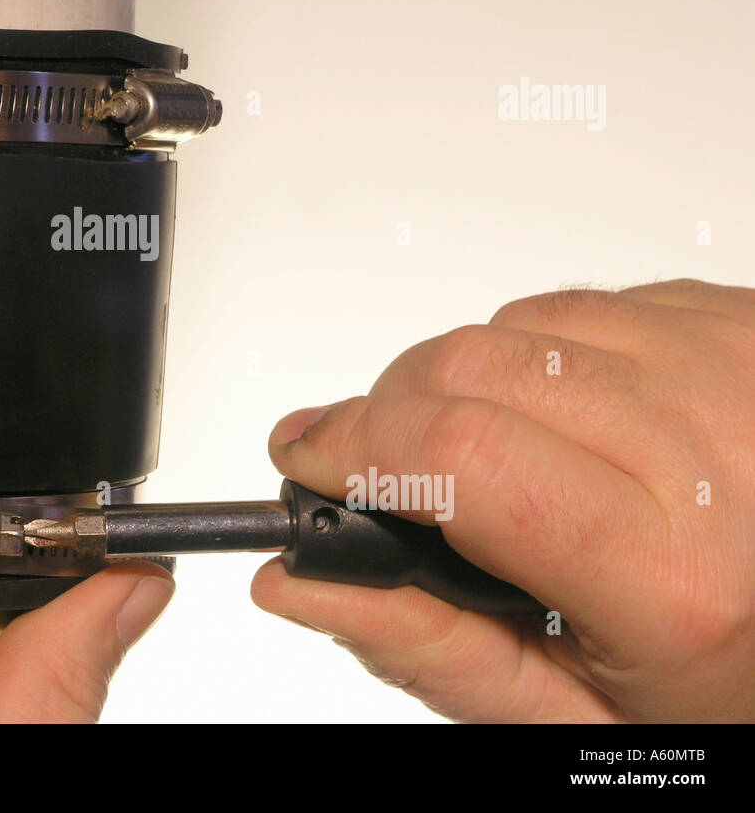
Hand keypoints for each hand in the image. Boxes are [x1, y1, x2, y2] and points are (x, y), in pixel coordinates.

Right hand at [252, 279, 754, 721]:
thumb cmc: (726, 685)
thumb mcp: (576, 713)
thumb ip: (434, 651)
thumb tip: (305, 585)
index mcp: (678, 578)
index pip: (464, 455)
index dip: (356, 444)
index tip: (309, 458)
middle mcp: (721, 455)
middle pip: (472, 367)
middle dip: (393, 413)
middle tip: (395, 473)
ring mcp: (733, 370)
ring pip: (515, 324)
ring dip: (471, 383)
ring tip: (510, 459)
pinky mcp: (735, 320)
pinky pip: (582, 303)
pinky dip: (541, 355)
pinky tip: (573, 423)